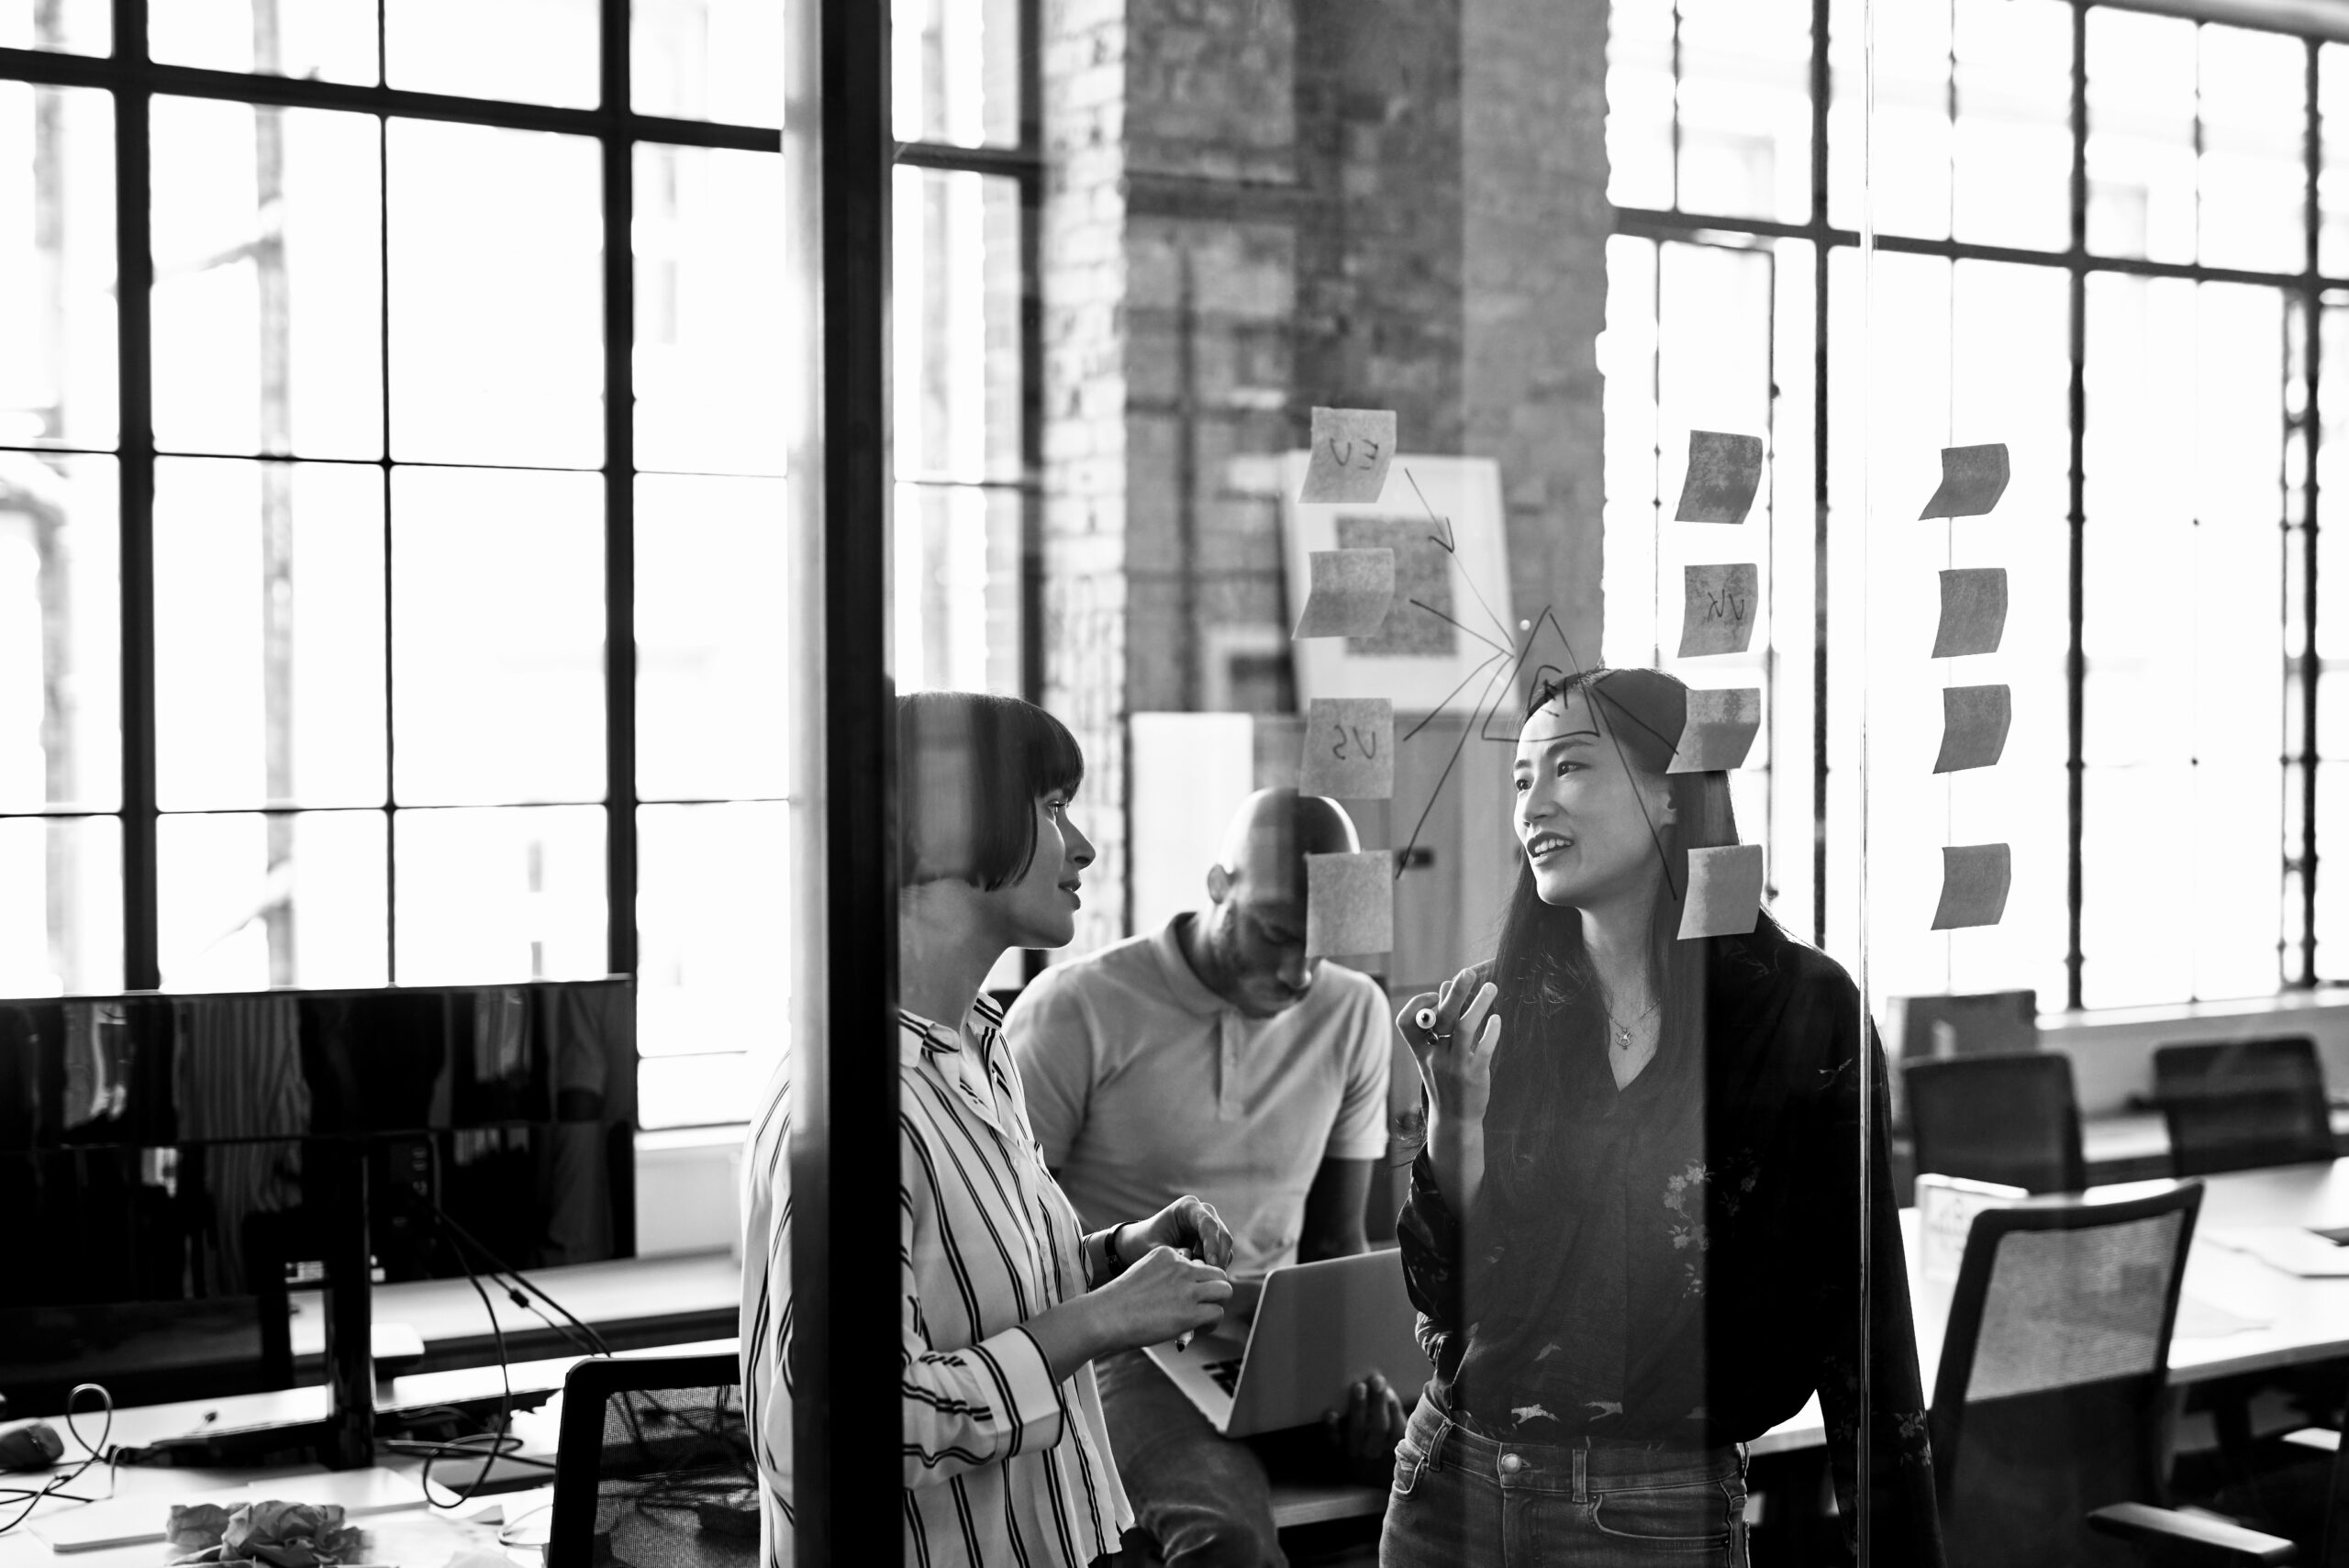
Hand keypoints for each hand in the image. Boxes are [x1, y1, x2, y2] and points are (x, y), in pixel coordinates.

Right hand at [1089, 1245, 1231, 1352]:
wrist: (1105, 1316)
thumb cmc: (1118, 1301)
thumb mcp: (1144, 1273)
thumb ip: (1166, 1277)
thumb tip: (1182, 1294)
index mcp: (1168, 1253)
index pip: (1197, 1262)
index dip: (1195, 1280)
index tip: (1183, 1295)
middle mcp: (1181, 1266)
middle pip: (1217, 1272)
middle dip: (1213, 1289)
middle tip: (1201, 1306)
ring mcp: (1187, 1288)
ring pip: (1224, 1290)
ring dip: (1217, 1304)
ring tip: (1203, 1318)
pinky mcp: (1190, 1311)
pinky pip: (1217, 1313)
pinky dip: (1211, 1323)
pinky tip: (1196, 1330)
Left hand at [1129, 1194, 1235, 1269]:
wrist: (1143, 1242)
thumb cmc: (1146, 1242)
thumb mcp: (1153, 1248)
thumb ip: (1173, 1254)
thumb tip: (1193, 1263)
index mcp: (1188, 1207)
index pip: (1208, 1223)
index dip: (1212, 1243)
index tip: (1210, 1264)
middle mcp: (1203, 1212)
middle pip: (1222, 1234)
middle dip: (1218, 1256)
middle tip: (1209, 1277)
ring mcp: (1211, 1225)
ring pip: (1225, 1246)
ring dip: (1218, 1263)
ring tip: (1201, 1279)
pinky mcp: (1214, 1240)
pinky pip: (1223, 1254)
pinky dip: (1216, 1266)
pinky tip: (1202, 1277)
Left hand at [1322, 1373, 1405, 1486]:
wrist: (1344, 1446)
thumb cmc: (1372, 1420)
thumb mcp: (1386, 1414)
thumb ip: (1389, 1404)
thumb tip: (1385, 1388)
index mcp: (1392, 1442)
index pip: (1398, 1429)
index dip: (1394, 1409)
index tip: (1389, 1391)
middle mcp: (1375, 1449)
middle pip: (1380, 1428)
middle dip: (1378, 1403)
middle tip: (1376, 1381)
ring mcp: (1356, 1451)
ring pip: (1358, 1432)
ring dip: (1359, 1409)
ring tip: (1359, 1387)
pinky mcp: (1337, 1450)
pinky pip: (1335, 1441)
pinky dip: (1333, 1427)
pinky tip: (1331, 1413)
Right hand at [1398, 967, 1501, 1127]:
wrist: (1455, 1121)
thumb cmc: (1446, 1081)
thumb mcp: (1435, 1055)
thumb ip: (1441, 1023)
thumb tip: (1447, 985)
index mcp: (1421, 1051)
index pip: (1406, 1023)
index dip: (1419, 1005)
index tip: (1436, 996)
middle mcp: (1434, 1056)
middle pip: (1441, 1018)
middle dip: (1455, 992)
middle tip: (1468, 972)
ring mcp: (1454, 1066)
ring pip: (1464, 1028)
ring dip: (1478, 1005)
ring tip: (1491, 987)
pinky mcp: (1474, 1075)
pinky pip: (1483, 1049)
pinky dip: (1491, 1031)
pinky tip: (1497, 1019)